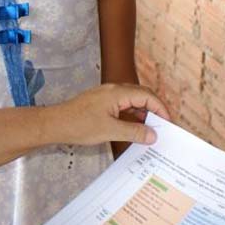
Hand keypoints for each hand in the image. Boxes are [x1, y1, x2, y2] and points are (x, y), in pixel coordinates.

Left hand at [49, 83, 169, 146]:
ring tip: (151, 130)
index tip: (168, 123)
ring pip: (131, 101)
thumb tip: (153, 135)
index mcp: (118, 92)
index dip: (161, 108)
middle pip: (141, 95)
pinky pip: (122, 106)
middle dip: (154, 109)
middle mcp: (113, 90)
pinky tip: (134, 128)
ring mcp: (106, 96)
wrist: (55, 124)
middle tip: (163, 126)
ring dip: (143, 113)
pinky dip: (132, 115)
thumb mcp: (110, 131)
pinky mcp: (101, 103)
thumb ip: (134, 131)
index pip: (147, 96)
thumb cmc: (80, 125)